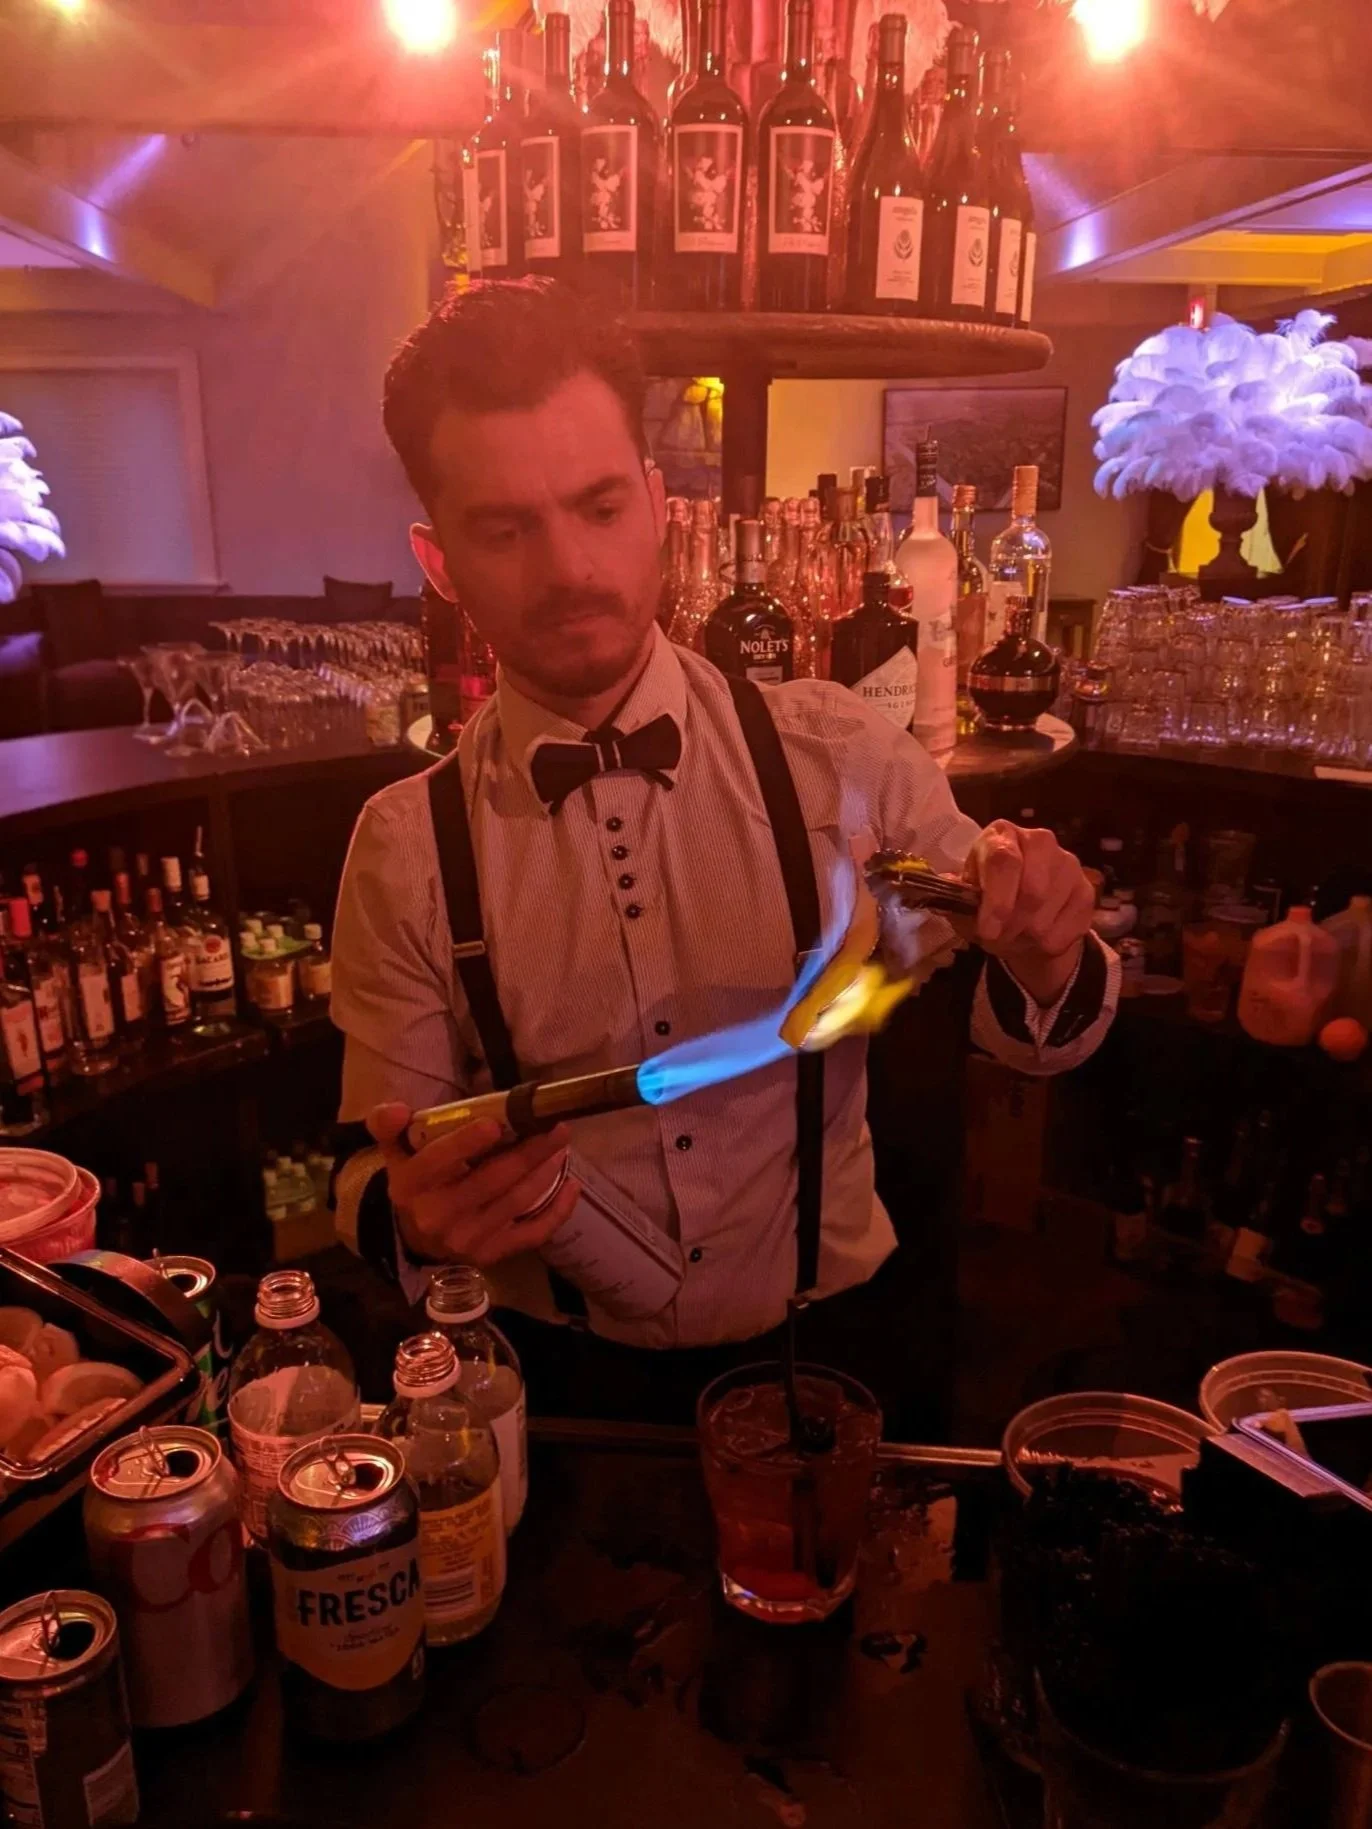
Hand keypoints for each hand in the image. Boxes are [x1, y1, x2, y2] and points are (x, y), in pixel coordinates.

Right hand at [367, 1104, 578, 1267]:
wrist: (418, 1236)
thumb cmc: (417, 1181)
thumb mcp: (396, 1151)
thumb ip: (389, 1125)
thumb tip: (397, 1110)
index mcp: (411, 1185)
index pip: (437, 1162)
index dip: (465, 1143)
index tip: (495, 1123)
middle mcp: (438, 1216)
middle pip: (491, 1180)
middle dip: (529, 1151)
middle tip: (556, 1125)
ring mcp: (467, 1239)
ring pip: (517, 1202)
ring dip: (546, 1172)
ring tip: (561, 1145)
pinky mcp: (492, 1254)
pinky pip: (532, 1234)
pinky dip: (558, 1211)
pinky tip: (572, 1185)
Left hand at [963, 820, 1094, 1005]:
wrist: (1023, 918)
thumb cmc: (988, 903)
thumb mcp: (966, 902)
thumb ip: (958, 902)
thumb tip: (952, 898)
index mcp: (1002, 835)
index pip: (1004, 860)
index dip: (996, 899)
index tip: (987, 930)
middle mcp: (1039, 840)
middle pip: (1032, 891)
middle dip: (1010, 925)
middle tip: (996, 938)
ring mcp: (1068, 864)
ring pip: (1047, 917)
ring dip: (1025, 938)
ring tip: (1014, 936)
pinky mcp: (1087, 891)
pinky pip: (1065, 931)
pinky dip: (1045, 945)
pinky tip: (1037, 938)